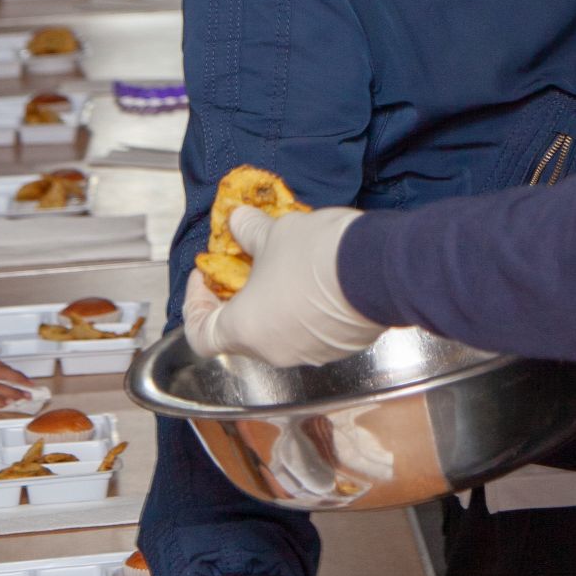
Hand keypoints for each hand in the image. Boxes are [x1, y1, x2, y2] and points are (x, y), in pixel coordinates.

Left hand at [183, 205, 379, 367]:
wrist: (378, 269)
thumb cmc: (316, 255)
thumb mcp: (275, 232)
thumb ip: (249, 231)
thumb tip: (238, 221)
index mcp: (245, 329)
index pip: (200, 334)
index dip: (197, 304)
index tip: (207, 276)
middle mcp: (273, 351)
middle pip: (242, 332)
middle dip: (241, 297)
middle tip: (249, 265)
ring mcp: (309, 353)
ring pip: (280, 332)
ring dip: (277, 304)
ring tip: (288, 266)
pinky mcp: (340, 347)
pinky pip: (312, 332)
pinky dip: (307, 310)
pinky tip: (320, 279)